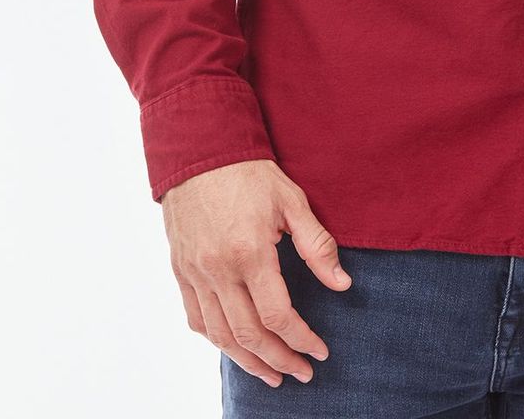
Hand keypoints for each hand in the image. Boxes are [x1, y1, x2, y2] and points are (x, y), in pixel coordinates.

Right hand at [161, 157, 350, 387]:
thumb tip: (342, 284)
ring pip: (219, 336)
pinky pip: (196, 319)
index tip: (320, 351)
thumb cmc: (250, 173)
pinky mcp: (181, 270)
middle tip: (302, 372)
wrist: (200, 149)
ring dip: (247, 362)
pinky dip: (216, 340)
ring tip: (271, 374)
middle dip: (279, 360)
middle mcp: (219, 270)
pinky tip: (235, 347)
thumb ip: (317, 246)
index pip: (279, 315)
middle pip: (249, 334)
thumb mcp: (292, 201)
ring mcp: (195, 273)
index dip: (302, 339)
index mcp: (250, 252)